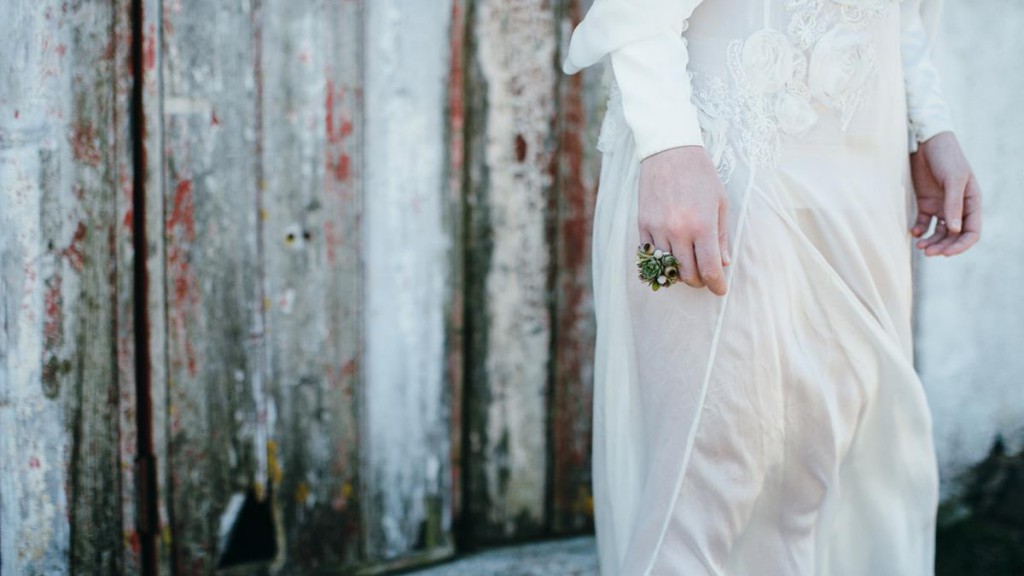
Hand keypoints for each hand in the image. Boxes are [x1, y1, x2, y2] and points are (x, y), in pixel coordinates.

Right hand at [637, 145, 729, 295]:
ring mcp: (658, 229)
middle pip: (688, 275)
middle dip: (699, 280)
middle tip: (705, 275)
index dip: (717, 285)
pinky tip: (670, 254)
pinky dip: (661, 260)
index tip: (720, 290)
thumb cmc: (701, 175)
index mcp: (703, 226)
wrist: (669, 151)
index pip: (709, 269)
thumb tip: (724, 263)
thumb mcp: (720, 203)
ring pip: (667, 268)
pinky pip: (650, 255)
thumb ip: (721, 236)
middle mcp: (679, 231)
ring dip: (680, 272)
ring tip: (688, 263)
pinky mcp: (642, 225)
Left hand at [909, 131, 981, 255]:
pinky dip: (919, 230)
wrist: (926, 142)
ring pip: (939, 232)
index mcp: (972, 202)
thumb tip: (954, 230)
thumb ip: (953, 205)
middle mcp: (958, 207)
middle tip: (927, 252)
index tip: (946, 253)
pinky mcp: (926, 202)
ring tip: (919, 246)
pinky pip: (924, 223)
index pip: (971, 232)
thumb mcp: (953, 179)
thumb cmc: (946, 157)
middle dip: (943, 247)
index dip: (960, 245)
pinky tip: (913, 232)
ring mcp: (941, 206)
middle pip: (954, 236)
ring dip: (931, 241)